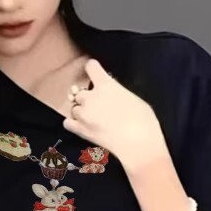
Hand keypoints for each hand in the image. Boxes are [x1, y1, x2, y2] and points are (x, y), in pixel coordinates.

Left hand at [63, 58, 167, 174]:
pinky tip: (82, 126)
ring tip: (91, 118)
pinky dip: (73, 123)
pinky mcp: (80, 129)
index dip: (92, 69)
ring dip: (81, 111)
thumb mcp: (133, 98)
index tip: (94, 72)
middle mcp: (91, 97)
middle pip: (80, 92)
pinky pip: (67, 122)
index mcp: (106, 85)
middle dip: (87, 98)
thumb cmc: (143, 120)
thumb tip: (113, 96)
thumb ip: (118, 93)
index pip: (91, 67)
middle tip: (97, 105)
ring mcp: (83, 113)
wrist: (137, 143)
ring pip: (74, 108)